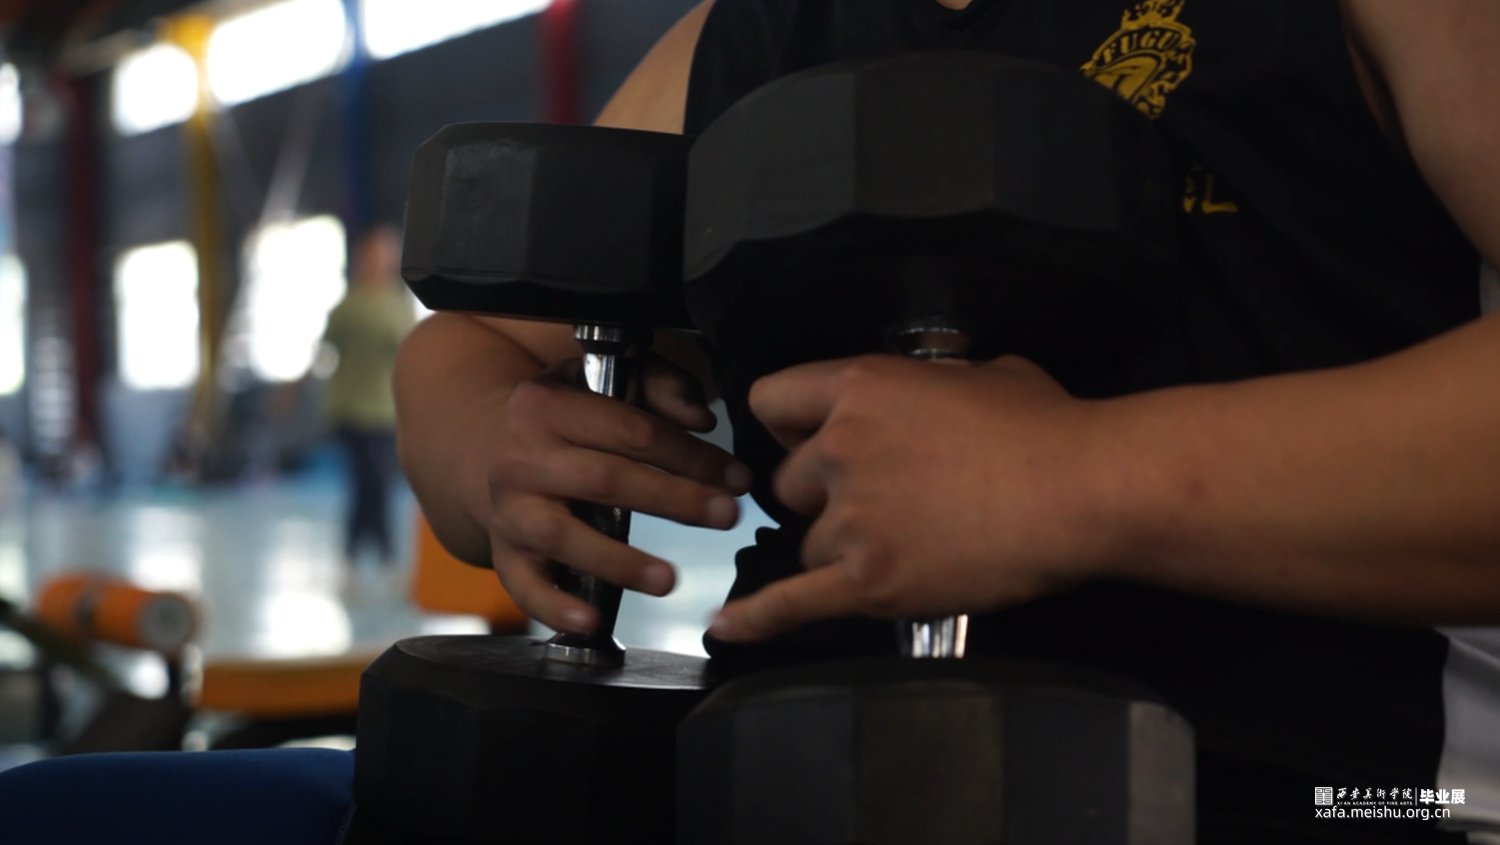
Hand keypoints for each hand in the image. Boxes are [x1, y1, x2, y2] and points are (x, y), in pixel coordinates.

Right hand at [485, 356, 751, 633]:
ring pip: (564, 537)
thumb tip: (701, 420)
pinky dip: (555, 607)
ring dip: (620, 562)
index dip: (691, 456)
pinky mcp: (502, 553)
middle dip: (673, 500)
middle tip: (726, 517)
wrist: (492, 448)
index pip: (631, 431)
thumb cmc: (573, 417)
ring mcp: (508, 509)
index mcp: (547, 404)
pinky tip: (593, 621)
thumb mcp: (606, 380)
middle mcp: (520, 457)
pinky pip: (525, 586)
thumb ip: (659, 386)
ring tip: (670, 580)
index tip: (737, 479)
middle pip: (605, 480)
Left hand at [710, 354, 1120, 642]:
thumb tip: (930, 395)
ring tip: (910, 547)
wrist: (1083, 491)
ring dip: (843, 547)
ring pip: (810, 542)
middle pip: (788, 482)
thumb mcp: (978, 373)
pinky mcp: (867, 581)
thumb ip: (927, 386)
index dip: (791, 425)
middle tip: (884, 502)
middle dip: (824, 493)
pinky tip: (723, 627)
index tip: (811, 441)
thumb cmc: (1045, 425)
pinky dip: (758, 618)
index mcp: (859, 387)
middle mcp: (839, 447)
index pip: (773, 401)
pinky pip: (793, 602)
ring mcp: (850, 517)